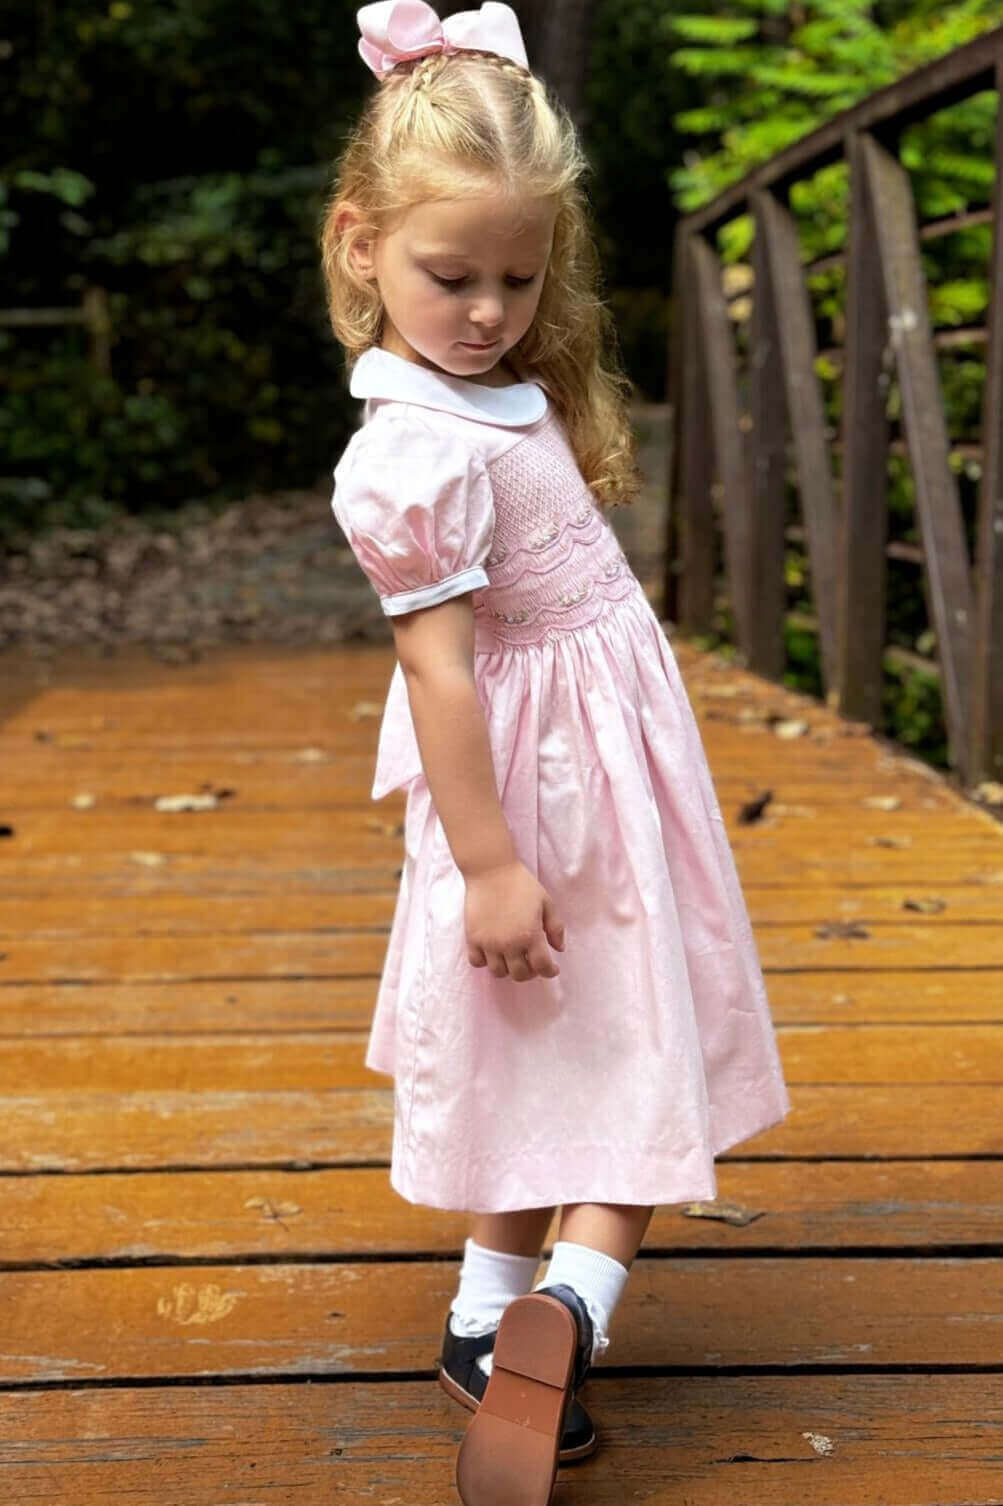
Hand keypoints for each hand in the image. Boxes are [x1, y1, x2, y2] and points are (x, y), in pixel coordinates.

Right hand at [464, 859, 564, 980]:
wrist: (491, 870)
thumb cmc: (521, 884)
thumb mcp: (546, 903)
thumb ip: (556, 927)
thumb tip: (559, 949)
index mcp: (530, 936)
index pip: (542, 967)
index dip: (550, 971)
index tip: (552, 968)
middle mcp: (509, 944)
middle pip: (520, 975)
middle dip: (530, 972)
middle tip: (532, 962)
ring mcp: (488, 943)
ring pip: (498, 972)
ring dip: (508, 969)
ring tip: (512, 958)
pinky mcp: (472, 938)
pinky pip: (477, 962)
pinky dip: (485, 962)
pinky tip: (492, 952)